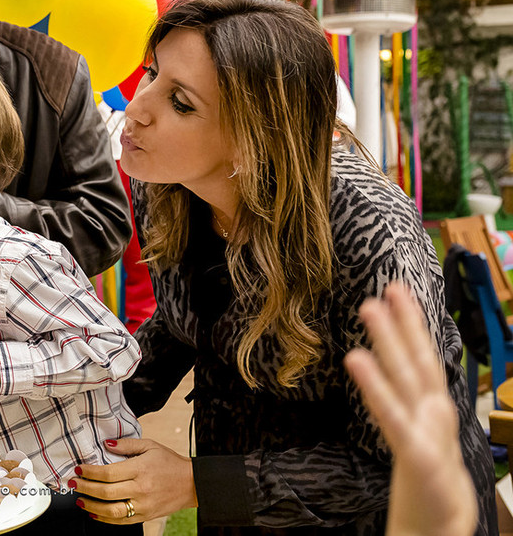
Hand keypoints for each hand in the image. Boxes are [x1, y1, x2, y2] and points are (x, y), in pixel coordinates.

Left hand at [73, 438, 196, 523]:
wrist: (192, 483)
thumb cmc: (170, 462)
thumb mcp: (150, 445)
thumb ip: (126, 444)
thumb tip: (106, 444)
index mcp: (140, 469)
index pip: (108, 473)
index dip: (89, 472)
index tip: (79, 469)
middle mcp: (140, 489)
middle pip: (105, 492)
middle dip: (85, 488)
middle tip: (73, 483)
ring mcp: (143, 505)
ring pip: (111, 510)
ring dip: (91, 506)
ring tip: (79, 500)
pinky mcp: (145, 516)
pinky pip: (121, 521)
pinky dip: (105, 519)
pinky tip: (95, 513)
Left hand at [344, 283, 476, 535]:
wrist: (441, 533)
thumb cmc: (430, 489)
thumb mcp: (422, 443)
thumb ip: (412, 413)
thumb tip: (403, 386)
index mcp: (434, 412)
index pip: (423, 362)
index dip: (414, 327)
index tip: (399, 294)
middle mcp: (434, 416)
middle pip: (419, 361)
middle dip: (404, 323)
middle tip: (386, 285)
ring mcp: (428, 433)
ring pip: (409, 377)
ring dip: (390, 340)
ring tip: (369, 306)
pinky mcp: (416, 455)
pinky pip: (391, 415)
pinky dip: (374, 386)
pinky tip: (356, 359)